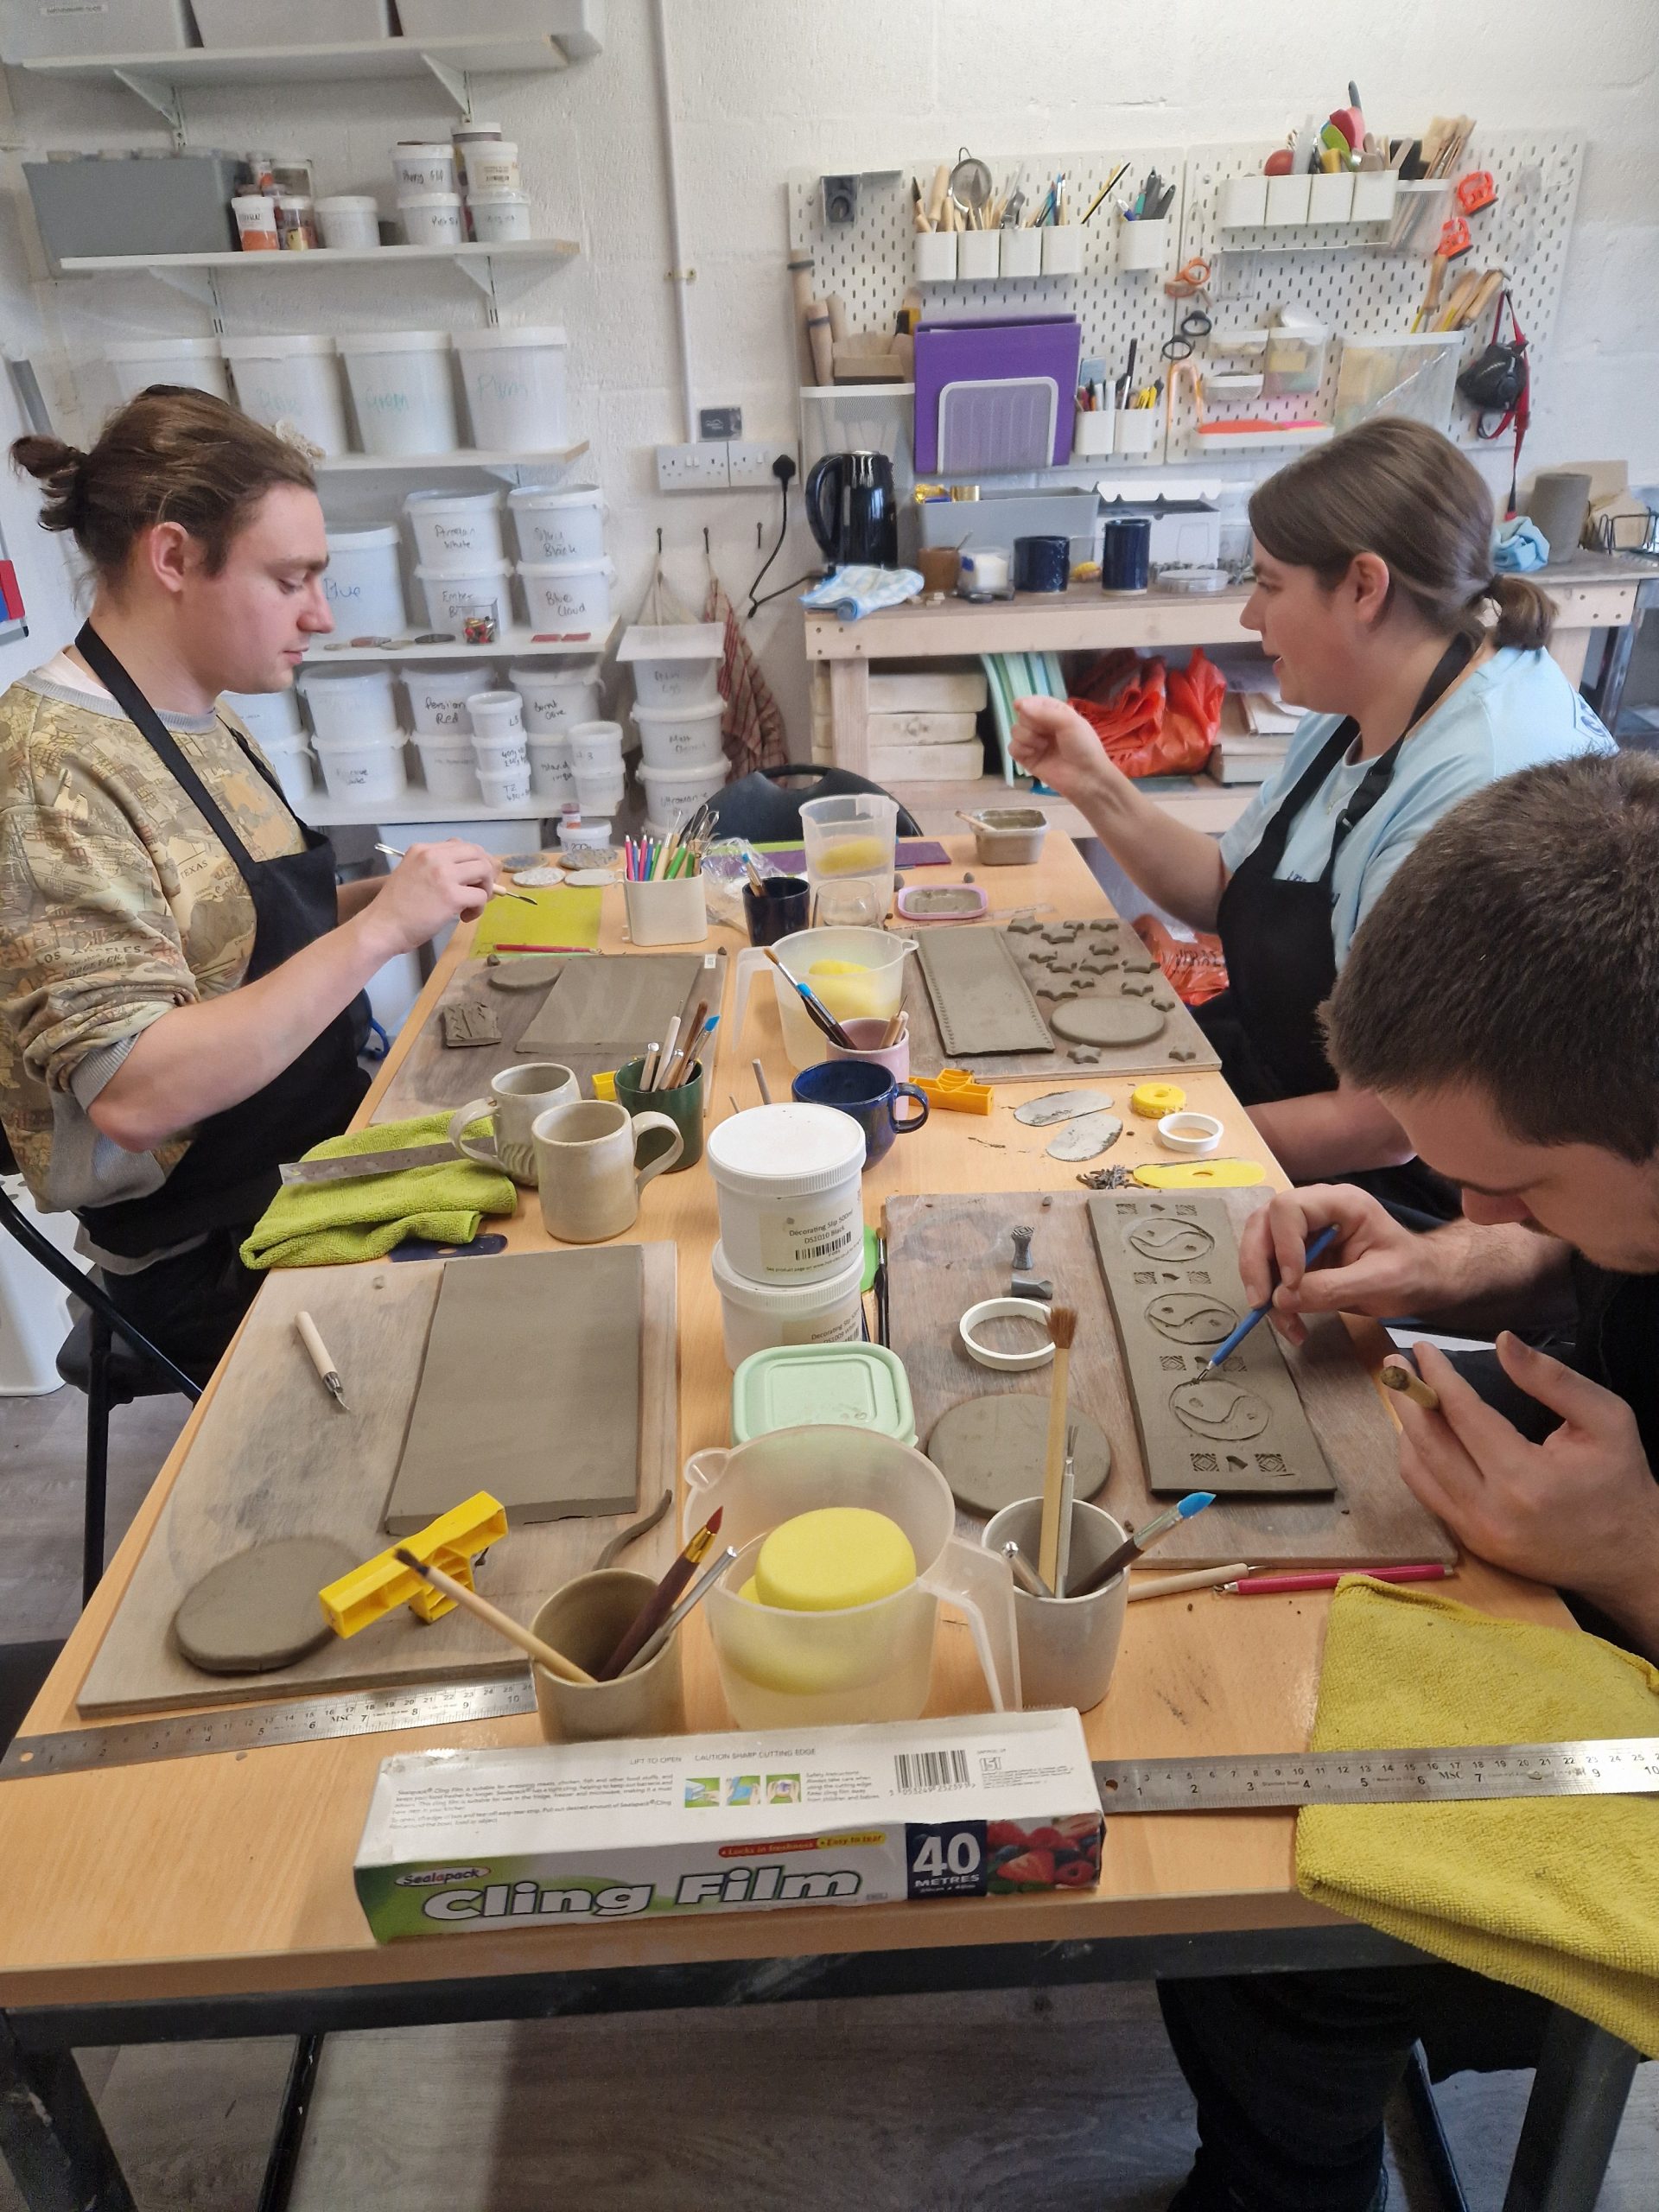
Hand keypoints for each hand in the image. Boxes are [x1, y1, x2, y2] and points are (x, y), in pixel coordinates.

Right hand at [361, 840, 497, 956]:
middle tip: (479, 891)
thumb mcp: (412, 874)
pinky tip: (464, 917)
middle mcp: (433, 856)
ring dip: (485, 889)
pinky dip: (478, 909)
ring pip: (484, 870)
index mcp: (423, 849)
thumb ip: (435, 869)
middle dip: (485, 872)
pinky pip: (481, 896)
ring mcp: (443, 874)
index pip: (460, 845)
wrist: (381, 927)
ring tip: (471, 905)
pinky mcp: (452, 896)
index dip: (473, 861)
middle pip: (477, 853)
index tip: (472, 878)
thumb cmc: (396, 908)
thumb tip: (470, 873)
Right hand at [1008, 697, 1115, 806]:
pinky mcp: (1027, 759)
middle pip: (1022, 716)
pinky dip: (1020, 749)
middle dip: (1030, 723)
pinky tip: (1033, 754)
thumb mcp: (1069, 722)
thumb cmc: (1083, 746)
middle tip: (1045, 733)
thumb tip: (1018, 704)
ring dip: (1027, 737)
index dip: (1026, 703)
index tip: (1019, 705)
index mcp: (1055, 713)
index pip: (1035, 702)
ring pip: (1015, 731)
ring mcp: (1034, 743)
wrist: (1086, 777)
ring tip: (1043, 746)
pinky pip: (1012, 748)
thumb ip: (1044, 712)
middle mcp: (1043, 726)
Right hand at [1238, 1185, 1435, 1345]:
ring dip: (1261, 1286)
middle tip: (1261, 1304)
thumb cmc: (1411, 1273)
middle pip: (1263, 1224)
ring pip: (1259, 1247)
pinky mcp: (1299, 1256)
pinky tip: (1291, 1323)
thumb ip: (1332, 1288)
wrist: (1422, 1280)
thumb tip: (1282, 1300)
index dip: (1282, 1245)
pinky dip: (1274, 1300)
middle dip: (1256, 1265)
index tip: (1291, 1283)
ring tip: (1284, 1322)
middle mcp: (1315, 1210)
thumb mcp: (1380, 1282)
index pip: (1289, 1209)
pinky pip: (1271, 1272)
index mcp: (1340, 1203)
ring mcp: (1304, 1232)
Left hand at [1394, 1336, 1658, 1628]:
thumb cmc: (1621, 1482)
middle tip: (1395, 1363)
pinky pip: (1429, 1495)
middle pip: (1427, 1443)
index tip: (1421, 1348)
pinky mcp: (1472, 1544)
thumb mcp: (1607, 1419)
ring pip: (1417, 1472)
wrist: (1631, 1557)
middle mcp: (1490, 1509)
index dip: (1438, 1376)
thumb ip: (1552, 1379)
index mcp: (1525, 1478)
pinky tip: (1423, 1434)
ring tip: (1408, 1394)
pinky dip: (1418, 1459)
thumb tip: (1502, 1341)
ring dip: (1406, 1429)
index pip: (1463, 1415)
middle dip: (1406, 1397)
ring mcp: (1476, 1532)